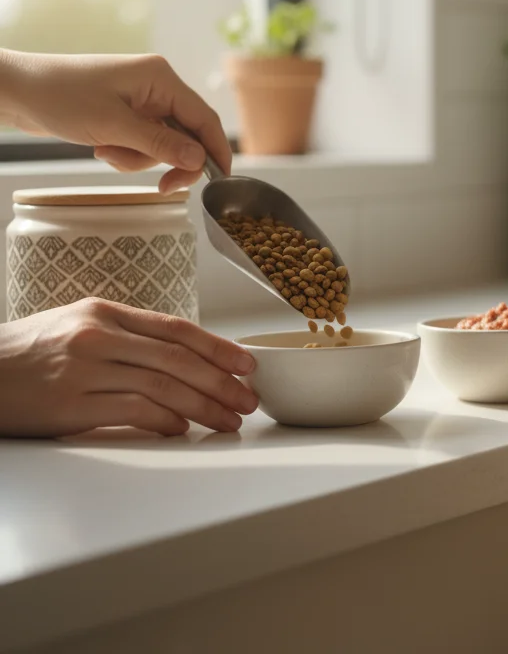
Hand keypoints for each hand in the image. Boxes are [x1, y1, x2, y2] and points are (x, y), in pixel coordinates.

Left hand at [0, 49, 230, 192]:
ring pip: (164, 143)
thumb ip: (160, 144)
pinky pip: (144, 142)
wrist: (16, 91)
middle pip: (187, 134)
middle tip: (162, 187)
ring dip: (140, 158)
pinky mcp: (127, 112)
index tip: (220, 181)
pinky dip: (128, 154)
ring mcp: (142, 100)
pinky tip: (103, 149)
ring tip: (107, 153)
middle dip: (169, 160)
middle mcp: (157, 86)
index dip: (216, 151)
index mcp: (161, 78)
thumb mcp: (113, 126)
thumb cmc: (60, 97)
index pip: (204, 118)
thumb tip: (199, 160)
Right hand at [0, 299, 257, 437]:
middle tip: (247, 401)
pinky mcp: (70, 405)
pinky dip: (165, 421)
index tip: (247, 364)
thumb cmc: (27, 354)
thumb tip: (184, 359)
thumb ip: (127, 337)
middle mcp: (98, 336)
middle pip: (178, 359)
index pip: (177, 328)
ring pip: (164, 386)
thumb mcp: (76, 327)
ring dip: (204, 407)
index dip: (219, 347)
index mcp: (104, 312)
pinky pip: (134, 411)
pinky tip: (181, 429)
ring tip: (227, 422)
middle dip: (222, 383)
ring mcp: (84, 369)